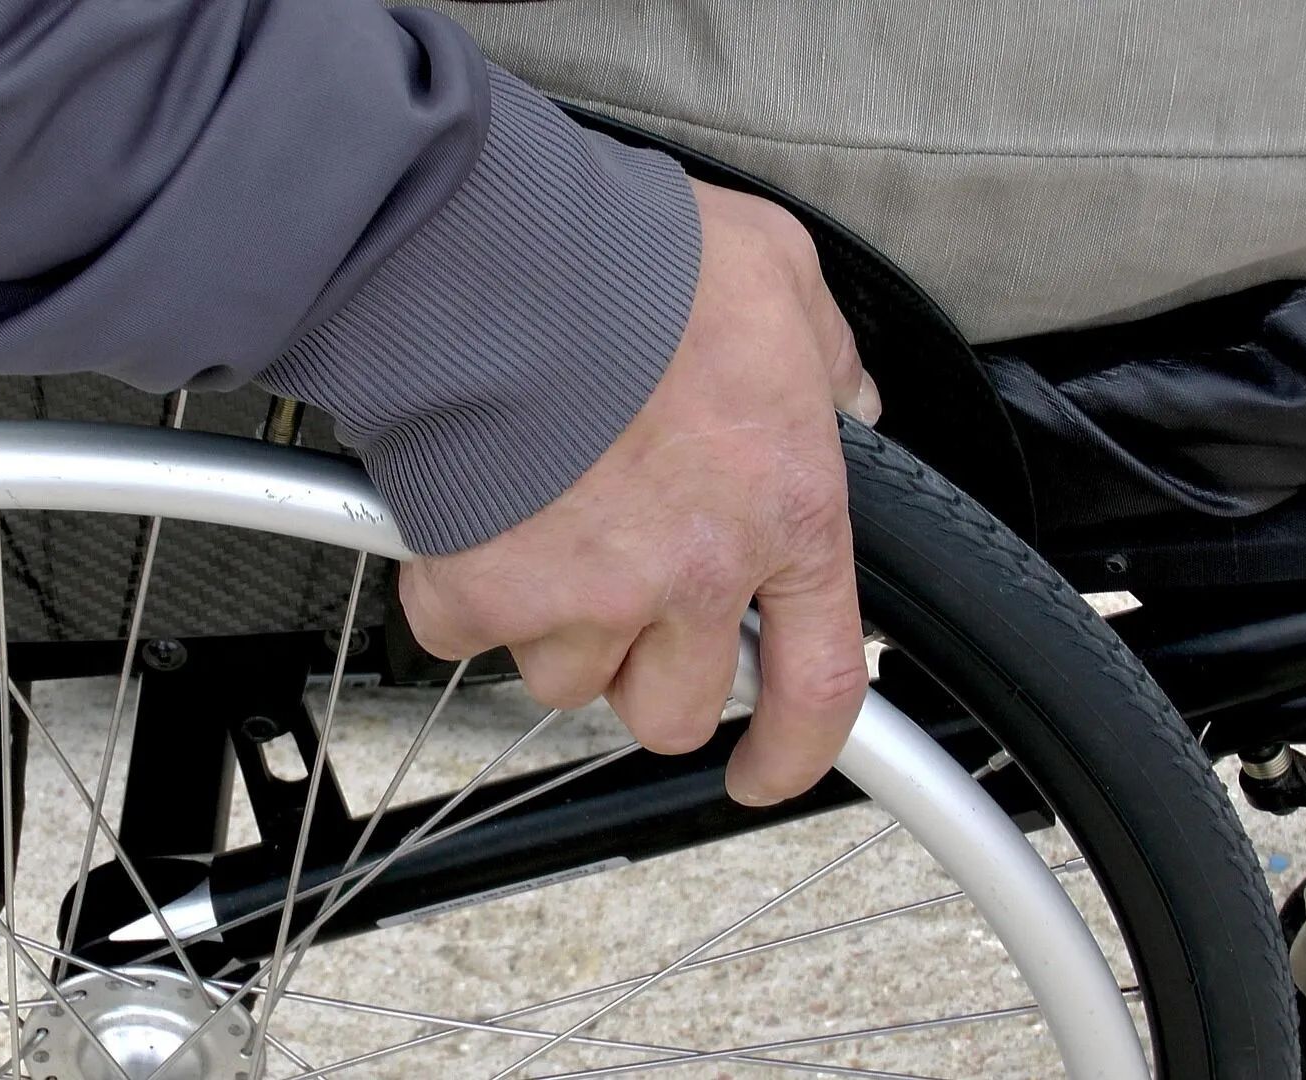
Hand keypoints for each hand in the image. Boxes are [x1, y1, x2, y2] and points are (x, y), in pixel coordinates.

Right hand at [400, 178, 879, 804]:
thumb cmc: (638, 262)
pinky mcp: (483, 593)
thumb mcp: (779, 278)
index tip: (763, 771)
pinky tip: (470, 517)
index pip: (819, 681)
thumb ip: (824, 355)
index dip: (794, 750)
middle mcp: (692, 577)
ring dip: (555, 626)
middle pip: (673, 709)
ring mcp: (586, 596)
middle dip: (647, 671)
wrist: (500, 259)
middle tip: (621, 599)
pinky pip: (466, 636)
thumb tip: (845, 397)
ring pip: (567, 679)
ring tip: (540, 527)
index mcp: (783, 512)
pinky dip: (460, 591)